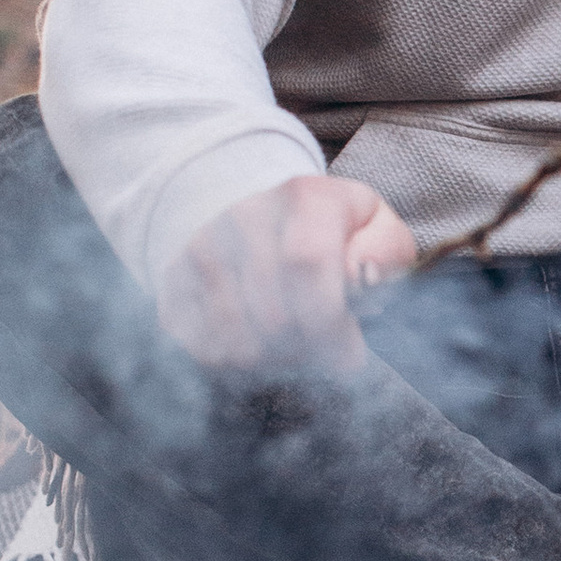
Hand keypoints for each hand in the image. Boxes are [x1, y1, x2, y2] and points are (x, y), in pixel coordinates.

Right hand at [158, 174, 417, 374]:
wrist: (255, 212)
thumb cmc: (330, 233)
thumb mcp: (376, 229)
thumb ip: (386, 252)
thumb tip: (362, 277)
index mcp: (305, 196)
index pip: (308, 264)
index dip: (332, 325)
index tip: (351, 354)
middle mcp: (244, 214)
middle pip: (275, 316)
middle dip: (310, 351)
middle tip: (326, 352)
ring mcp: (201, 248)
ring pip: (239, 343)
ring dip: (275, 361)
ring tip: (295, 344)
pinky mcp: (174, 284)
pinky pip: (206, 350)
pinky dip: (240, 364)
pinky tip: (262, 343)